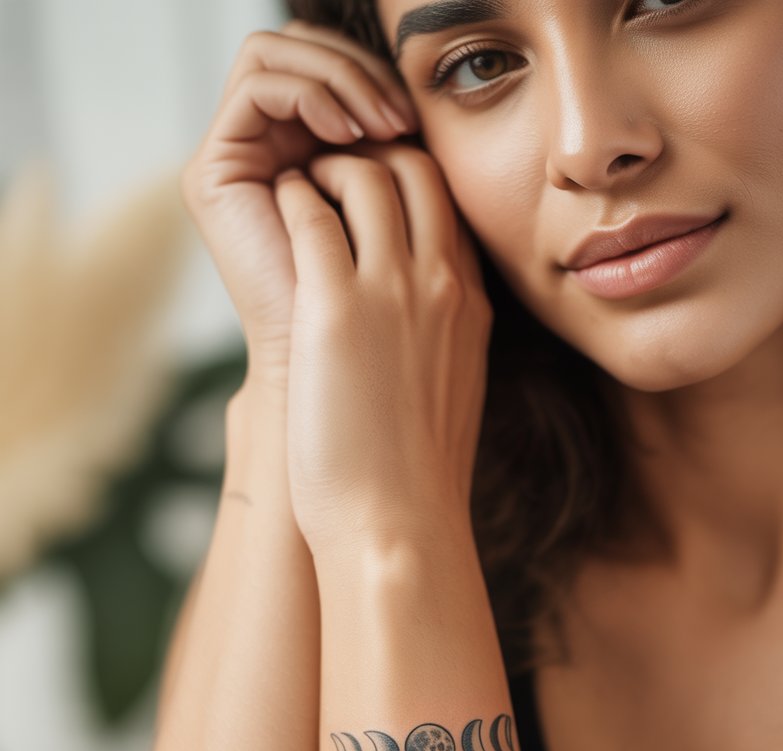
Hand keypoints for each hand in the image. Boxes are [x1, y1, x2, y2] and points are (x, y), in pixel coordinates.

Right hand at [179, 21, 417, 395]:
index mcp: (316, 172)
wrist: (329, 400)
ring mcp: (241, 164)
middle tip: (402, 119)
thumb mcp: (414, 245)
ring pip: (282, 51)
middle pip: (310, 52)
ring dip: (341, 76)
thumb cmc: (378, 342)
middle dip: (364, 72)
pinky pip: (257, 80)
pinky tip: (345, 132)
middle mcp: (273, 160)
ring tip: (379, 126)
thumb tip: (432, 119)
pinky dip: (306, 89)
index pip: (341, 76)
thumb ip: (414, 185)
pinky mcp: (214, 172)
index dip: (384, 84)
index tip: (422, 128)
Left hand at [274, 142, 493, 559]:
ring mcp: (391, 291)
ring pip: (364, 174)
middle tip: (326, 180)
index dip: (403, 181)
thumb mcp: (450, 393)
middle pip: (414, 168)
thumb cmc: (415, 478)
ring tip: (295, 193)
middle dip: (368, 157)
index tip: (365, 195)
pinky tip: (273, 218)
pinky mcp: (334, 308)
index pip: (446, 203)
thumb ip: (440, 341)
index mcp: (471, 305)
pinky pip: (309, 213)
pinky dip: (289, 200)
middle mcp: (441, 285)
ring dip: (323, 171)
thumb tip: (410, 331)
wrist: (399, 525)